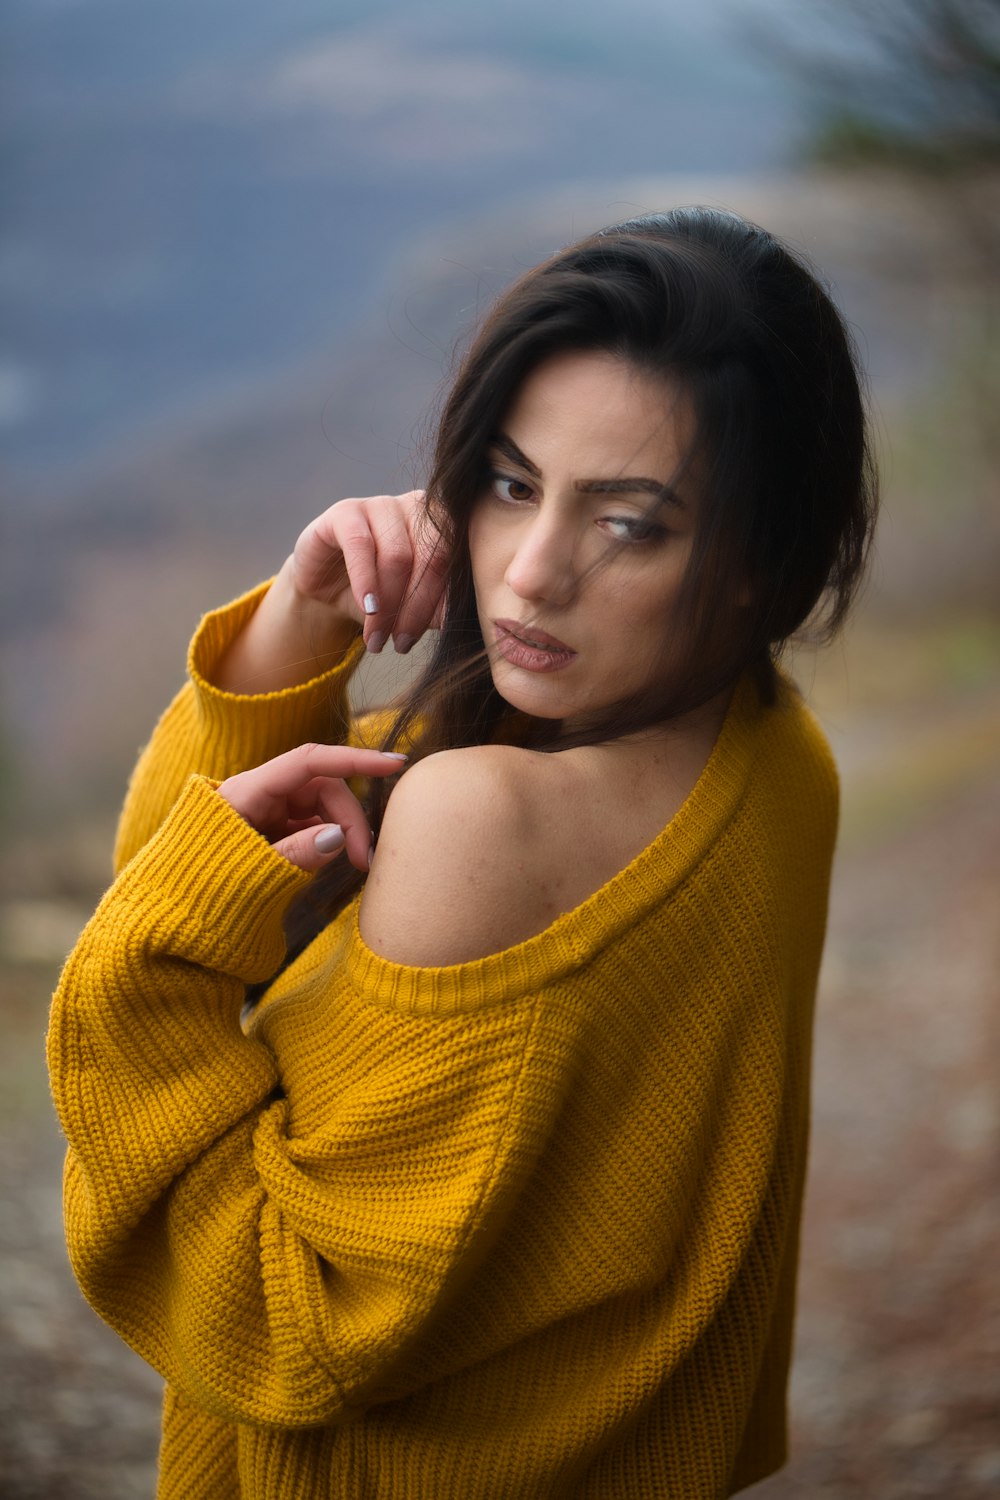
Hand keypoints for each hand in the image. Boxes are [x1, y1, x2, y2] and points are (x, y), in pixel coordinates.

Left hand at [219, 744, 407, 873]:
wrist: (176, 907)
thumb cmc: (203, 886)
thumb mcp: (251, 871)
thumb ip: (296, 853)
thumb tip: (340, 836)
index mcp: (247, 791)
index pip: (309, 761)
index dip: (353, 759)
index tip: (392, 765)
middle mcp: (260, 793)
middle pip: (322, 787)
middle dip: (349, 819)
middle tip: (363, 861)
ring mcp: (267, 809)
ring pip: (322, 806)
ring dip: (343, 830)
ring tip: (354, 864)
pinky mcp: (274, 827)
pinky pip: (312, 823)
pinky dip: (329, 838)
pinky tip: (334, 861)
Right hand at [292, 490, 448, 653]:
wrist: (327, 592)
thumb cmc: (380, 596)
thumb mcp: (413, 606)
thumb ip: (439, 607)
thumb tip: (458, 620)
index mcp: (445, 524)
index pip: (458, 561)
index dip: (447, 601)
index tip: (437, 636)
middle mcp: (418, 507)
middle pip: (432, 557)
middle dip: (417, 608)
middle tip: (401, 643)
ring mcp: (382, 504)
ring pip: (397, 555)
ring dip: (388, 604)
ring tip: (377, 638)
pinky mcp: (345, 511)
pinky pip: (360, 544)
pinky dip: (365, 581)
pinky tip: (366, 608)